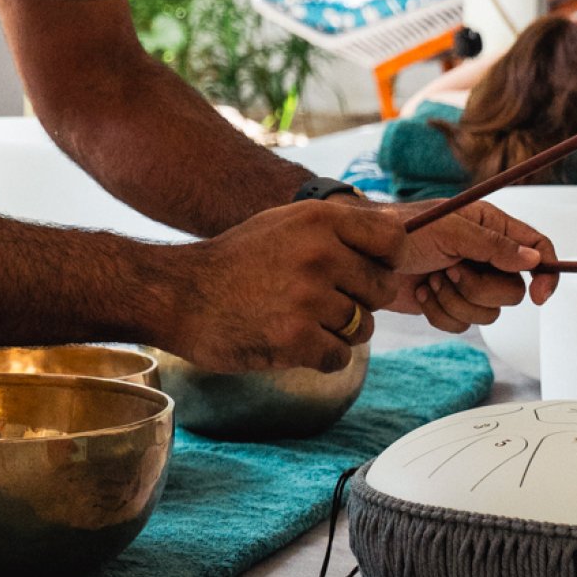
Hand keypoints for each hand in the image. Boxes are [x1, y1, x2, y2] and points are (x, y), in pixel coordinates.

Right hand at [159, 195, 410, 373]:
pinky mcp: (295, 339)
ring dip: (338, 332)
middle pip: (382, 290)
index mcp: (320, 220)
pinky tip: (289, 341)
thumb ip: (337, 228)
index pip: (393, 242)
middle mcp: (319, 254)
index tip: (362, 273)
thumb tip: (397, 237)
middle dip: (360, 302)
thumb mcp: (285, 223)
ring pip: (363, 328)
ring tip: (298, 319)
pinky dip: (319, 356)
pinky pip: (339, 357)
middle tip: (320, 302)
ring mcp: (308, 298)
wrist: (179, 295)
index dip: (385, 263)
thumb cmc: (236, 261)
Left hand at [390, 199, 558, 331]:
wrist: (363, 257)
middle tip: (450, 270)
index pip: (537, 246)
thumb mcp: (449, 230)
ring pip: (489, 313)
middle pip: (513, 290)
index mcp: (491, 227)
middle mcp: (485, 255)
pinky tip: (421, 293)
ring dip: (456, 301)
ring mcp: (468, 282)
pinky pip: (462, 325)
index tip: (539, 296)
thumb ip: (494, 246)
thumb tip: (534, 259)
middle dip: (479, 288)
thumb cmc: (402, 230)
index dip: (547, 272)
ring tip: (431, 280)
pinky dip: (440, 313)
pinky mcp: (449, 303)